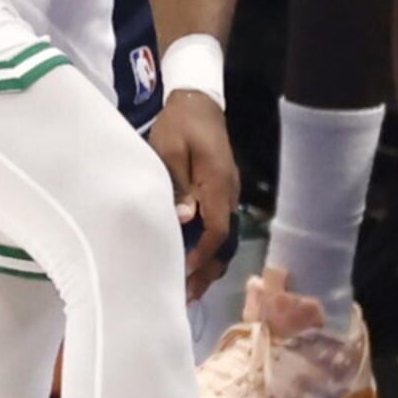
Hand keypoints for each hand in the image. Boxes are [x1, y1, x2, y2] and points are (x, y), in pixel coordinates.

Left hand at [149, 86, 236, 292]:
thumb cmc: (179, 124)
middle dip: (206, 271)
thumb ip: (176, 184)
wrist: (198, 100)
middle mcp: (229, 193)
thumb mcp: (169, 149)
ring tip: (189, 288)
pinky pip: (218, 227)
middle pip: (224, 241)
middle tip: (186, 297)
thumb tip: (184, 219)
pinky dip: (207, 248)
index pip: (217, 229)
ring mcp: (227, 193)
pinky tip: (191, 260)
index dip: (201, 254)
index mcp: (217, 183)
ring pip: (223, 237)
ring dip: (208, 263)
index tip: (183, 272)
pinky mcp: (221, 191)